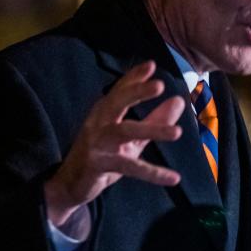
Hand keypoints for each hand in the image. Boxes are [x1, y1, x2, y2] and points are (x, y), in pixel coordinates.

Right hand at [44, 61, 184, 228]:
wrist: (71, 185)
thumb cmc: (103, 156)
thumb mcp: (132, 139)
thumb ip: (155, 120)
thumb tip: (179, 101)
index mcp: (105, 113)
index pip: (120, 90)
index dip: (134, 77)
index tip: (151, 65)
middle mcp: (98, 123)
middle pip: (117, 102)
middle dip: (137, 91)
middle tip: (160, 84)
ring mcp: (96, 143)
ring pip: (124, 132)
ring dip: (151, 130)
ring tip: (177, 132)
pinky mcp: (98, 164)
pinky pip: (128, 167)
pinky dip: (152, 172)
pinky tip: (173, 177)